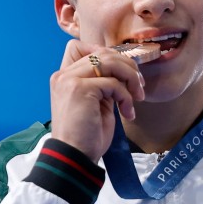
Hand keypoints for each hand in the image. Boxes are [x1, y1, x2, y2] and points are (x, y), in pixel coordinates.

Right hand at [48, 39, 145, 161]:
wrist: (75, 157)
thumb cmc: (87, 135)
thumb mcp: (97, 102)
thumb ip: (103, 83)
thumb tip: (125, 69)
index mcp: (64, 77)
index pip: (79, 46)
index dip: (105, 52)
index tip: (122, 72)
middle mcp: (64, 75)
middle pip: (102, 52)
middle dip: (127, 67)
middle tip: (139, 86)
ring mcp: (70, 81)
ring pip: (109, 62)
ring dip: (130, 78)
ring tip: (137, 96)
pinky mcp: (80, 90)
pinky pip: (113, 83)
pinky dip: (126, 97)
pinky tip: (127, 113)